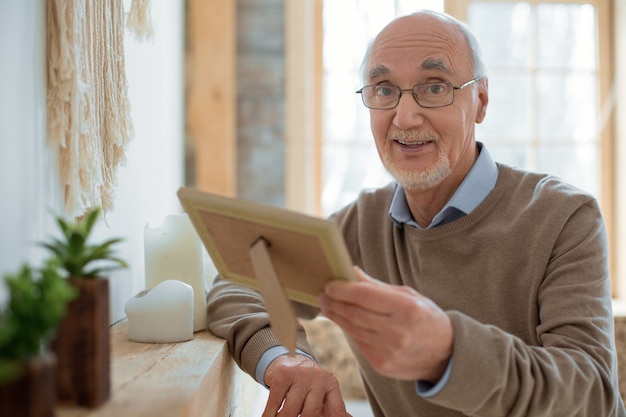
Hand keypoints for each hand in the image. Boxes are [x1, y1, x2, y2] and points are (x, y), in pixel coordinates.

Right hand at [262, 354, 351, 416]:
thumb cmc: (307, 382)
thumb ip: (332, 408)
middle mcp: (319, 377)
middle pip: (310, 414)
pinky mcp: (282, 374)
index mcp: (331, 384)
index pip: (336, 411)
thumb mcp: (322, 392)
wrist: (288, 357)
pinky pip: (274, 403)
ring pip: (290, 411)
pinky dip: (269, 415)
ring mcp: (300, 374)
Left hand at [318, 266, 452, 382]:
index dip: (342, 290)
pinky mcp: (382, 365)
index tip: (329, 285)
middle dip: (334, 302)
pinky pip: (358, 343)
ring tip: (327, 306)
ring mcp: (389, 351)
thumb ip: (377, 286)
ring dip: (336, 316)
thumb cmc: (425, 318)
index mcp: (407, 309)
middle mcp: (397, 331)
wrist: (446, 355)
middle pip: (354, 314)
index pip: (364, 297)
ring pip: (352, 330)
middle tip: (322, 294)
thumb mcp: (409, 296)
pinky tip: (343, 321)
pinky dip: (349, 330)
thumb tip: (351, 272)